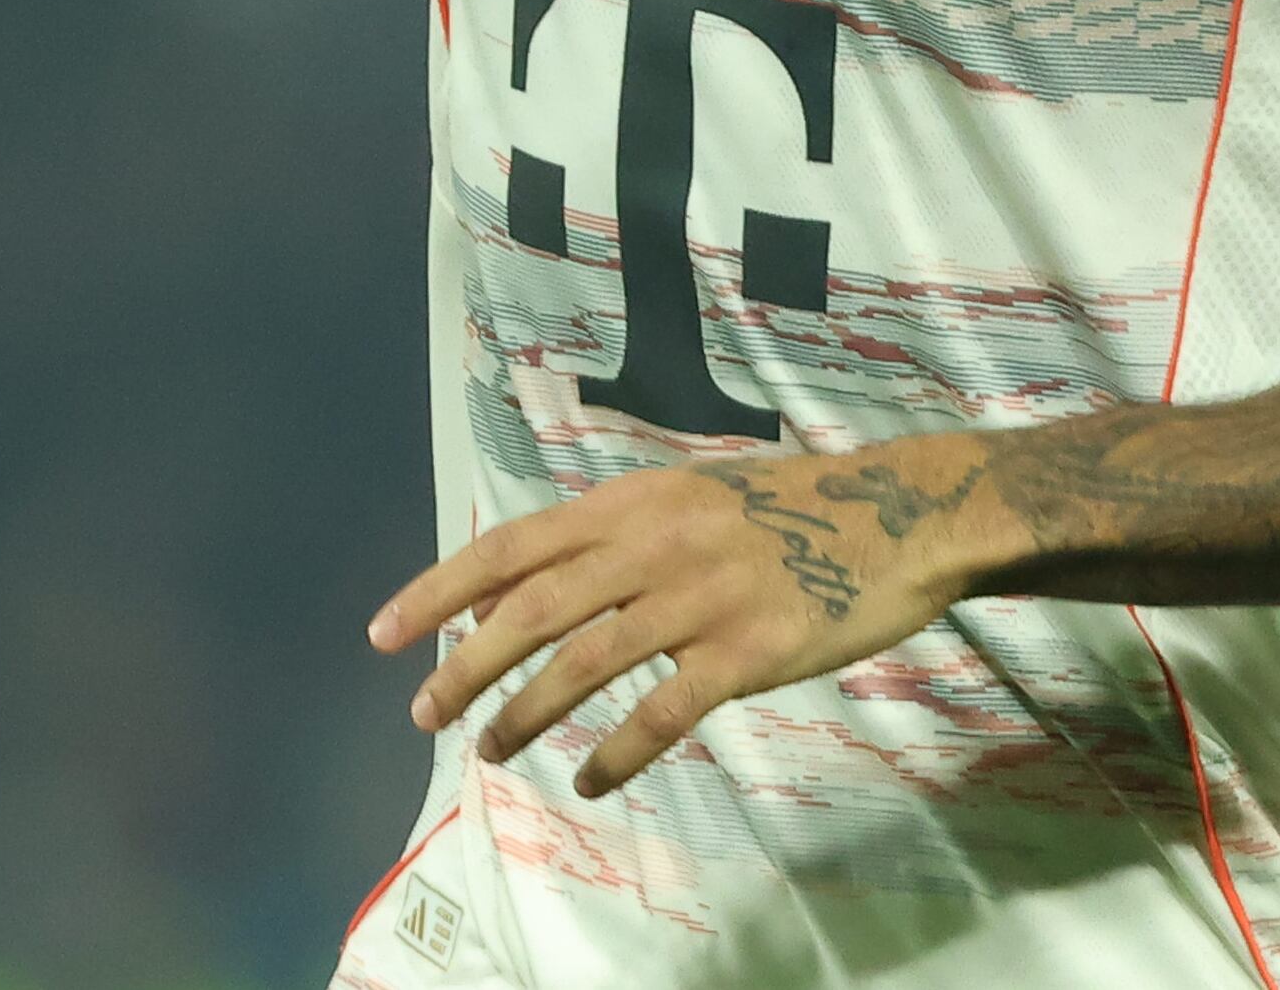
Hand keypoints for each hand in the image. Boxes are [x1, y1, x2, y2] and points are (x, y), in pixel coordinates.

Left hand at [367, 432, 998, 797]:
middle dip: (465, 667)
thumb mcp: (682, 499)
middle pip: (532, 611)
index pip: (510, 547)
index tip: (383, 633)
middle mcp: (653, 543)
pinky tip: (591, 780)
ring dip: (528, 714)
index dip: (439, 590)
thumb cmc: (783, 509)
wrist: (896, 516)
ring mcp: (700, 597)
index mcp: (630, 501)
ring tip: (493, 752)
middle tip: (425, 713)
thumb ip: (603, 542)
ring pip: (586, 664)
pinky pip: (664, 711)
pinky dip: (618, 752)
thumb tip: (509, 599)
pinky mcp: (747, 649)